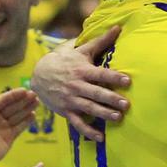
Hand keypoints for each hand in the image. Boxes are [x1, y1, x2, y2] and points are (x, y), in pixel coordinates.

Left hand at [0, 89, 39, 160]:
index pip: (3, 100)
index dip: (14, 95)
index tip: (24, 90)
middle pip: (13, 106)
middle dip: (23, 100)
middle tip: (34, 95)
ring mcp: (5, 126)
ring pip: (18, 115)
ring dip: (27, 108)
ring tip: (37, 102)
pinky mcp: (11, 136)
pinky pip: (21, 126)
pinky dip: (27, 121)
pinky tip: (33, 115)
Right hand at [31, 27, 130, 141]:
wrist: (38, 75)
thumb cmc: (65, 60)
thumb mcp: (80, 50)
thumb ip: (101, 41)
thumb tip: (118, 27)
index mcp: (82, 70)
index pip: (100, 74)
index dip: (113, 77)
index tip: (127, 80)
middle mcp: (77, 86)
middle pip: (96, 93)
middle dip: (111, 99)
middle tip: (126, 104)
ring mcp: (71, 100)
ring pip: (89, 108)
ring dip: (103, 114)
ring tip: (118, 118)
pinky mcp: (66, 111)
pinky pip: (78, 123)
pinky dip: (88, 131)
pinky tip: (100, 138)